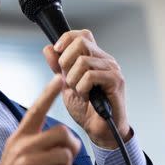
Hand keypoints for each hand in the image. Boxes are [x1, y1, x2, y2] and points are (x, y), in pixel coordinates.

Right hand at [0, 76, 80, 164]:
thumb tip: (63, 140)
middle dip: (71, 149)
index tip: (59, 79)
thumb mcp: (17, 154)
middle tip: (63, 162)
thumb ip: (36, 143)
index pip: (36, 110)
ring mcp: (26, 163)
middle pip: (63, 134)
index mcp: (19, 137)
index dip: (48, 94)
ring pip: (65, 157)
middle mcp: (22, 146)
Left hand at [43, 29, 131, 148]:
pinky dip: (82, 87)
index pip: (82, 34)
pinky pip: (91, 75)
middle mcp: (105, 60)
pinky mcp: (116, 81)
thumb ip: (57, 66)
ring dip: (73, 78)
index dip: (66, 39)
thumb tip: (49, 48)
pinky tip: (85, 95)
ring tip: (78, 91)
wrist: (98, 129)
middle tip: (67, 79)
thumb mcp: (65, 84)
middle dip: (66, 60)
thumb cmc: (85, 108)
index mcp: (93, 58)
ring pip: (83, 60)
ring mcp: (112, 69)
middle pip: (81, 41)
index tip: (57, 52)